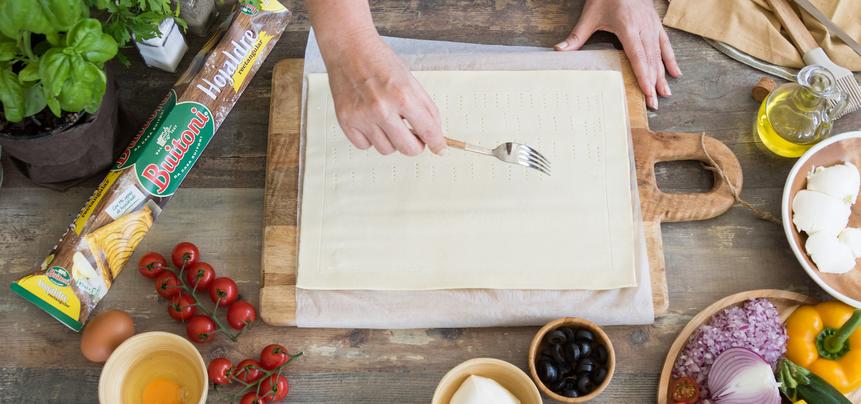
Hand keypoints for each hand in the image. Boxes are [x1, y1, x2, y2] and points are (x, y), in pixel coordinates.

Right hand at [324, 34, 444, 155]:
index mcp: (403, 96)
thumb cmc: (380, 61)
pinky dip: (370, 139)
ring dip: (391, 140)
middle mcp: (382, 109)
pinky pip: (364, 146)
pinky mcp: (345, 121)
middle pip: (408, 149)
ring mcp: (362, 117)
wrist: (348, 48)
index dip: (437, 143)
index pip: (428, 131)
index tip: (439, 148)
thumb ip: (425, 108)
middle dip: (415, 145)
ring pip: (386, 150)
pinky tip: (371, 122)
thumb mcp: (410, 81)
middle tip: (413, 137)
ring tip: (387, 121)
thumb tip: (435, 134)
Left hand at [555, 0, 681, 109]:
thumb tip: (559, 51)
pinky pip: (665, 44)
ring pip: (659, 54)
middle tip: (654, 103)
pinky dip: (670, 59)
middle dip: (653, 82)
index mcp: (627, 26)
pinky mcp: (656, 24)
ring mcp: (652, 26)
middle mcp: (643, 27)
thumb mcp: (590, 14)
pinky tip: (676, 73)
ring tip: (666, 94)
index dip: (643, 75)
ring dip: (663, 75)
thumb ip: (577, 36)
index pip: (637, 55)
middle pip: (650, 59)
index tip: (647, 92)